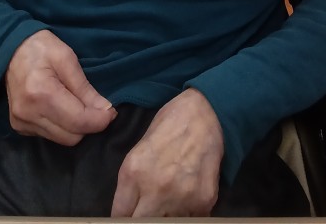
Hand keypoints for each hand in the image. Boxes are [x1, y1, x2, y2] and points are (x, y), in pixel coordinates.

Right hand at [5, 29, 116, 145]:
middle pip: (71, 136)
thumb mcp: (66, 58)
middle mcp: (28, 114)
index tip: (111, 111)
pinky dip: (61, 126)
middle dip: (88, 124)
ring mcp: (21, 123)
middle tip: (96, 106)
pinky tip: (61, 108)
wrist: (9, 49)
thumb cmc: (41, 47)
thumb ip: (85, 87)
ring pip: (62, 140)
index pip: (78, 122)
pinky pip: (50, 136)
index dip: (100, 120)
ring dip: (75, 127)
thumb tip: (105, 110)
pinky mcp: (18, 127)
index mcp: (41, 93)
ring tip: (77, 104)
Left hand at [111, 88, 223, 216]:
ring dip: (166, 216)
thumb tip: (130, 208)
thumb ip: (133, 180)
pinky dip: (187, 213)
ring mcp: (180, 198)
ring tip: (169, 199)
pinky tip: (187, 197)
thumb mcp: (141, 147)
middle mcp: (155, 188)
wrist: (205, 112)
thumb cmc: (170, 123)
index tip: (129, 213)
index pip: (120, 214)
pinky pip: (190, 219)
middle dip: (142, 218)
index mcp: (134, 171)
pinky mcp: (203, 201)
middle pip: (141, 223)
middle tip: (147, 208)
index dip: (124, 215)